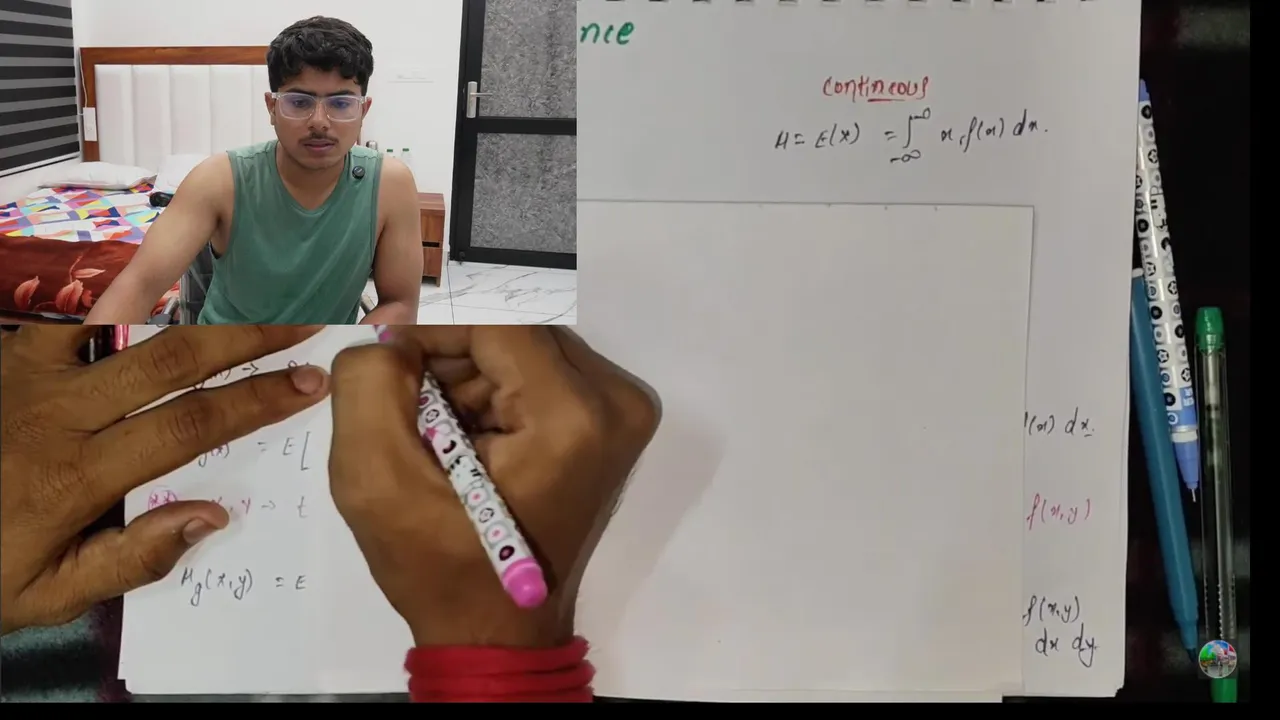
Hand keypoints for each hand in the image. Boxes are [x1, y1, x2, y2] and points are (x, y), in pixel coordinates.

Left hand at [0, 325, 330, 634]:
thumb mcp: (47, 595)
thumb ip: (131, 559)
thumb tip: (213, 515)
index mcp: (76, 474)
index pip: (189, 425)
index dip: (257, 401)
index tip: (310, 386)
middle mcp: (59, 411)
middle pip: (174, 360)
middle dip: (249, 342)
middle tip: (305, 329)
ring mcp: (31, 373)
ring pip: (135, 331)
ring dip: (203, 322)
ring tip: (256, 316)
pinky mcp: (13, 355)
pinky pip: (86, 322)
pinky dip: (136, 310)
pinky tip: (175, 308)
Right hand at [328, 326, 659, 647]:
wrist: (497, 631)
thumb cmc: (440, 569)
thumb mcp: (375, 479)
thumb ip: (370, 385)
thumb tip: (388, 330)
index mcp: (573, 416)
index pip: (495, 320)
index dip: (432, 328)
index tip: (386, 359)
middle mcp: (616, 402)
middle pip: (516, 330)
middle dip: (451, 356)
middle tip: (408, 406)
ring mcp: (622, 411)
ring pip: (525, 347)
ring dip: (471, 375)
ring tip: (437, 435)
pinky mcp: (611, 421)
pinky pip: (541, 372)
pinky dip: (496, 392)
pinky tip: (467, 439)